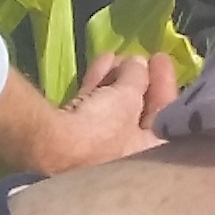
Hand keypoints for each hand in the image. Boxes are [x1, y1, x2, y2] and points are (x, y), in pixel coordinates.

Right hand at [0, 54, 170, 177]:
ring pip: (113, 110)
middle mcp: (126, 158)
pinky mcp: (74, 143)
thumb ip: (138, 76)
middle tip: (141, 56)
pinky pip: (93, 110)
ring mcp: (99, 152)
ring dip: (117, 80)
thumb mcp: (128, 97)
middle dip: (138, 80)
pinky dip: (98, 87)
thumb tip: (138, 63)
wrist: (48, 149)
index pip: (166, 116)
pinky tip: (101, 61)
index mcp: (148, 154)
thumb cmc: (101, 130)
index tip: (160, 58)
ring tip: (118, 56)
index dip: (165, 84)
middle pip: (138, 112)